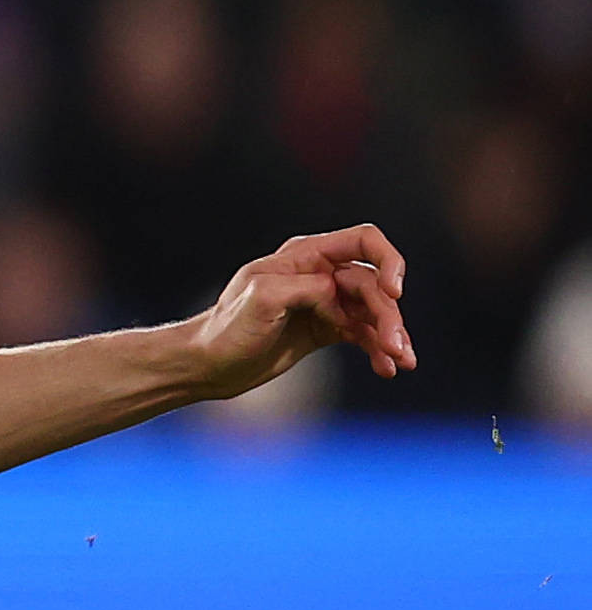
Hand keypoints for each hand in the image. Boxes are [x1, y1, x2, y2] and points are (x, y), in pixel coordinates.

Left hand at [182, 225, 413, 394]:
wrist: (209, 366)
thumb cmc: (227, 329)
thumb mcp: (261, 299)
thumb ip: (305, 287)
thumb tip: (337, 291)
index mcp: (304, 256)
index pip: (363, 240)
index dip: (388, 261)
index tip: (394, 292)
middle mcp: (319, 274)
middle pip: (374, 284)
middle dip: (390, 315)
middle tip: (396, 347)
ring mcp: (324, 302)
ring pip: (374, 311)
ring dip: (392, 335)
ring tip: (401, 362)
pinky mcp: (326, 328)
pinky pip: (363, 333)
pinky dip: (377, 349)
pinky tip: (386, 369)